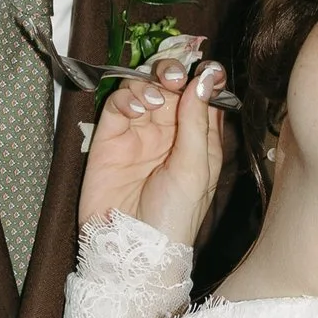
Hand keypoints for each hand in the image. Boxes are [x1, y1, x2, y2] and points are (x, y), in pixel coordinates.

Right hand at [79, 44, 228, 245]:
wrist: (132, 249)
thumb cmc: (174, 217)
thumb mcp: (195, 168)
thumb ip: (197, 121)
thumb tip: (205, 78)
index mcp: (196, 140)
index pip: (202, 97)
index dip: (204, 79)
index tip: (207, 68)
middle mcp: (168, 132)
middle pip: (170, 86)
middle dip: (172, 74)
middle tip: (173, 78)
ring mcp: (138, 133)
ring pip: (142, 89)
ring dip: (149, 84)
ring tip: (155, 98)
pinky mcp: (109, 138)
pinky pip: (117, 106)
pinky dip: (125, 98)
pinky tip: (136, 109)